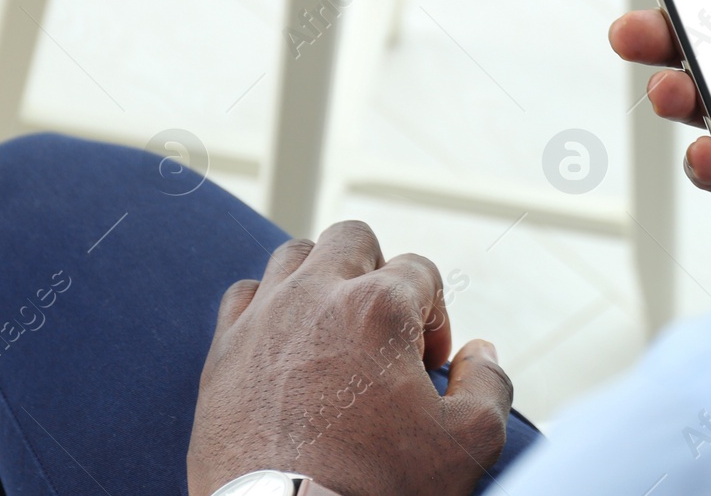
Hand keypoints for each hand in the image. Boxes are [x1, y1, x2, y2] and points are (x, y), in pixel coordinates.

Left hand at [188, 221, 513, 495]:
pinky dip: (267, 309)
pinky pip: (243, 297)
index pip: (421, 271)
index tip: (427, 366)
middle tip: (385, 332)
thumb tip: (477, 351)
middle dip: (378, 272)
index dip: (436, 315)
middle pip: (352, 240)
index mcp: (381, 306)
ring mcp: (262, 321)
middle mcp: (317, 296)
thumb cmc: (379, 489)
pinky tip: (285, 350)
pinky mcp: (221, 355)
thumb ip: (489, 381)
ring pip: (294, 257)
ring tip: (335, 332)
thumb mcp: (470, 442)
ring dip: (321, 281)